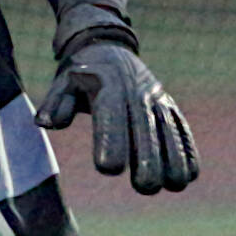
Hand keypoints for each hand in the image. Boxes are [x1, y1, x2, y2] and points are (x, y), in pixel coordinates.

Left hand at [35, 38, 198, 193]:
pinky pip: (181, 128)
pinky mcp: (169, 106)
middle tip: (145, 187)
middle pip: (145, 127)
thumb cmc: (81, 74)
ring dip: (174, 157)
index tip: (108, 168)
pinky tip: (190, 175)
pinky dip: (187, 149)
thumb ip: (55, 103)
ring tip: (174, 185)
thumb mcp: (63, 81)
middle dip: (149, 158)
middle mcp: (136, 92)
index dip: (111, 141)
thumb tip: (45, 122)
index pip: (110, 115)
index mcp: (108, 86)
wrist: (108, 48)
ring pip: (169, 129)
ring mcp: (156, 99)